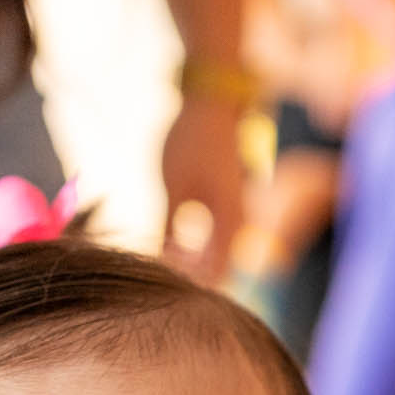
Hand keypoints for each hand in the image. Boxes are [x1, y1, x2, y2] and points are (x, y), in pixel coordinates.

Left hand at [160, 95, 245, 282]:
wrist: (212, 107)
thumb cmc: (192, 143)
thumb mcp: (174, 187)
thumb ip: (170, 227)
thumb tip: (161, 259)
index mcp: (230, 222)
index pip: (216, 274)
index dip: (190, 287)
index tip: (161, 286)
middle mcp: (239, 224)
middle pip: (218, 269)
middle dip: (188, 278)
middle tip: (155, 275)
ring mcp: (235, 215)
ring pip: (216, 256)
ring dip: (191, 264)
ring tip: (160, 261)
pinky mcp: (227, 207)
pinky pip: (215, 240)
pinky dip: (195, 249)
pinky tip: (171, 245)